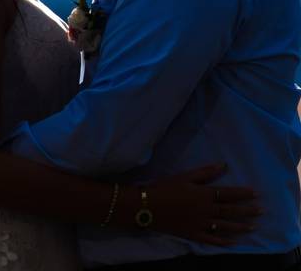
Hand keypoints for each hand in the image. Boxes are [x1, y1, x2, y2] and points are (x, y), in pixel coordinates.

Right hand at [144, 163, 260, 245]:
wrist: (146, 206)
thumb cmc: (164, 188)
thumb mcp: (184, 177)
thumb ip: (204, 172)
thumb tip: (223, 165)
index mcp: (204, 194)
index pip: (228, 193)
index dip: (242, 193)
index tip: (256, 194)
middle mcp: (206, 210)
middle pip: (230, 210)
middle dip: (247, 210)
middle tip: (261, 211)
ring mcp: (200, 224)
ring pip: (225, 226)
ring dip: (240, 226)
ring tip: (253, 226)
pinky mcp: (193, 234)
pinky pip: (211, 239)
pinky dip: (223, 241)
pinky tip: (233, 243)